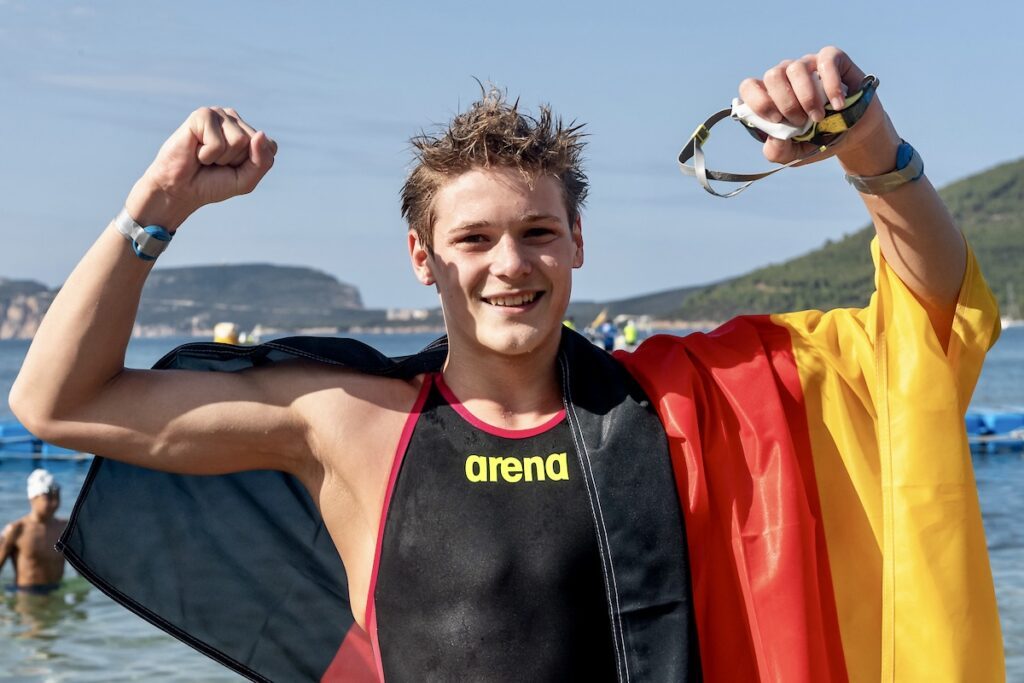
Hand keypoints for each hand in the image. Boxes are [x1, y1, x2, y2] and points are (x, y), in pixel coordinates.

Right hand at [126, 107, 277, 229]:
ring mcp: (218, 114)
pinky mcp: (202, 115)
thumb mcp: (246, 179)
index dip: (252, 166)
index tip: (233, 168)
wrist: (179, 190)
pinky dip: (207, 155)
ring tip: (205, 157)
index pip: (269, 147)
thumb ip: (262, 161)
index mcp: (248, 132)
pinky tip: (196, 151)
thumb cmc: (212, 184)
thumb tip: (260, 134)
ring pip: (239, 141)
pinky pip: (218, 142)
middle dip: (236, 161)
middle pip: (255, 143)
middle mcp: (235, 119)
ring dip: (221, 157)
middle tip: (216, 163)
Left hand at [737, 46, 897, 168]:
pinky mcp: (832, 59)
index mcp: (770, 96)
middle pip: (772, 75)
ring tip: (819, 117)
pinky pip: (826, 61)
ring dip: (806, 97)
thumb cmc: (818, 139)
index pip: (749, 86)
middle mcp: (786, 77)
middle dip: (785, 103)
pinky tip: (837, 104)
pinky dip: (830, 84)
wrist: (853, 135)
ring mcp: (808, 65)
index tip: (776, 120)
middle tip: (800, 122)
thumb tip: (773, 138)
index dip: (758, 101)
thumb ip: (777, 151)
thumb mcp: (794, 154)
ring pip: (796, 68)